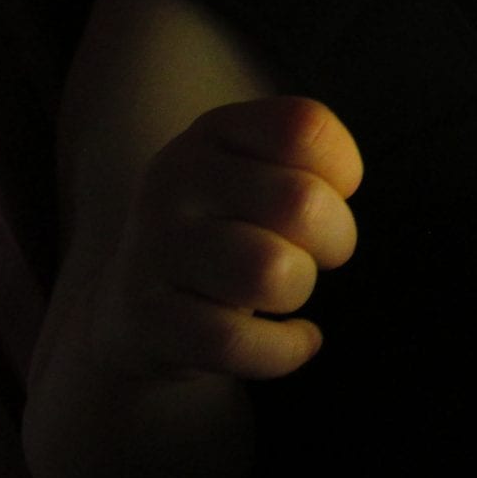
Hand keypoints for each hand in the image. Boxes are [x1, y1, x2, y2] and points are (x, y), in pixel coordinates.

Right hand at [94, 97, 361, 381]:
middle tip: (316, 253)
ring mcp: (154, 249)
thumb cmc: (229, 230)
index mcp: (213, 132)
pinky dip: (286, 349)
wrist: (134, 307)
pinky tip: (296, 339)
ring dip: (299, 290)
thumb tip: (338, 187)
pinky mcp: (145, 318)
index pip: (304, 128)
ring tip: (285, 289)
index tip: (329, 195)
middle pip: (302, 202)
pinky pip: (237, 342)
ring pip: (272, 272)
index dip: (341, 169)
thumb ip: (308, 156)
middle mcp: (174, 180)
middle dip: (336, 238)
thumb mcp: (258, 172)